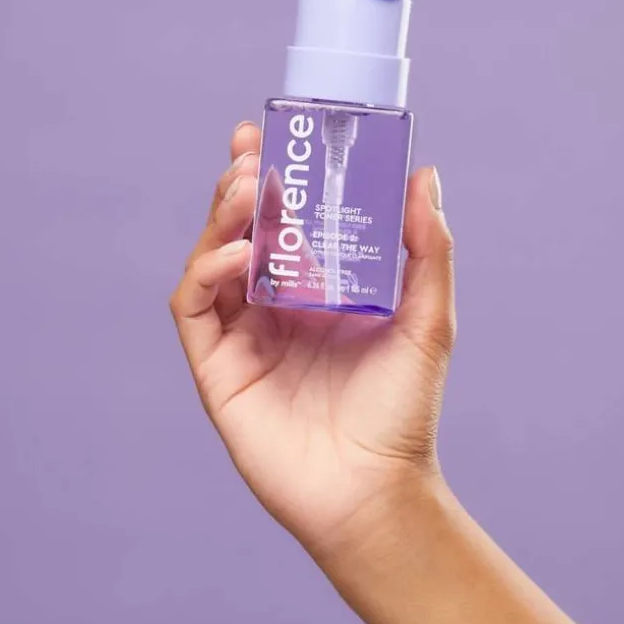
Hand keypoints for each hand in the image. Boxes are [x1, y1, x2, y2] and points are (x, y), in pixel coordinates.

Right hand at [170, 122, 455, 554]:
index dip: (272, 178)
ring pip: (211, 260)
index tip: (272, 134)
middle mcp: (273, 307)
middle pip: (239, 232)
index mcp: (315, 292)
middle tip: (248, 149)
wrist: (373, 489)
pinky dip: (209, 272)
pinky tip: (241, 254)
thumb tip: (425, 174)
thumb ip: (428, 249)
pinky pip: (195, 306)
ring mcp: (241, 335)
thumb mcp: (427, 319)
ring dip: (220, 219)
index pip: (282, 221)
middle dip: (237, 186)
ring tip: (243, 188)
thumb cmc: (401, 410)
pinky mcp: (216, 366)